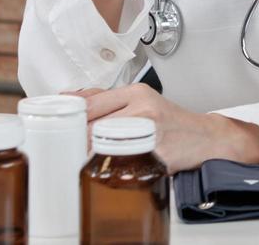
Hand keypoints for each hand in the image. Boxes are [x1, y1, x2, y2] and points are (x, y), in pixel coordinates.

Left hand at [69, 84, 258, 172]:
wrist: (207, 138)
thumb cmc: (173, 124)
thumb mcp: (143, 102)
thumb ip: (108, 100)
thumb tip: (70, 98)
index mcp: (136, 92)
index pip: (90, 101)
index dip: (67, 115)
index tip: (51, 125)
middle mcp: (141, 106)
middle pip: (91, 120)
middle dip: (71, 136)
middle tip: (58, 148)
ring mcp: (147, 127)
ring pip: (100, 139)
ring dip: (83, 151)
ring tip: (74, 159)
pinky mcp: (153, 149)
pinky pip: (118, 157)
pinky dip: (103, 163)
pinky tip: (96, 167)